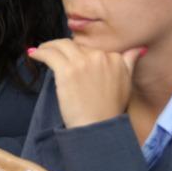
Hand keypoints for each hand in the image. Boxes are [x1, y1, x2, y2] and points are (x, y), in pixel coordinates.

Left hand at [26, 39, 144, 128]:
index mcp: (115, 58)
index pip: (91, 47)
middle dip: (62, 47)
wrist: (98, 126)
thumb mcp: (127, 83)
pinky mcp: (66, 70)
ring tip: (41, 50)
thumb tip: (138, 49)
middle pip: (75, 44)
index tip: (69, 53)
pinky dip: (39, 53)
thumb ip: (129, 63)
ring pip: (61, 45)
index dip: (78, 51)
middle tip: (50, 50)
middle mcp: (100, 56)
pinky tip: (33, 54)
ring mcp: (82, 62)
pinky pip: (49, 54)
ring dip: (48, 46)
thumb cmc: (110, 109)